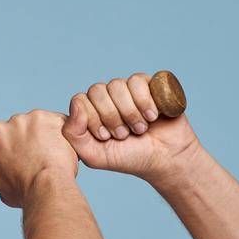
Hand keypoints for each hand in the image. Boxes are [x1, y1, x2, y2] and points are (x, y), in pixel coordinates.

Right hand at [0, 110, 77, 208]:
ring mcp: (19, 120)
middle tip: (36, 157)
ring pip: (32, 123)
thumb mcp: (2, 190)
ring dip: (41, 133)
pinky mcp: (40, 116)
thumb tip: (5, 184)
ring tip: (50, 154)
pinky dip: (60, 130)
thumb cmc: (26, 193)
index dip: (7, 149)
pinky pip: (53, 120)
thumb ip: (0, 177)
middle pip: (11, 129)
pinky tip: (62, 147)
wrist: (45, 186)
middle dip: (23, 139)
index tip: (17, 158)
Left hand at [62, 73, 202, 181]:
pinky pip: (137, 80)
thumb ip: (74, 134)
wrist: (165, 158)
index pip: (80, 101)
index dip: (93, 118)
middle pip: (96, 90)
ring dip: (129, 112)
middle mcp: (106, 98)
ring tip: (140, 129)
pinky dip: (144, 101)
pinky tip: (152, 116)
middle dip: (111, 116)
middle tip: (124, 135)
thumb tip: (76, 103)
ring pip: (116, 85)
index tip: (105, 137)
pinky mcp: (148, 84)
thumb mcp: (94, 155)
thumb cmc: (129, 158)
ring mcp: (127, 90)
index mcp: (90, 112)